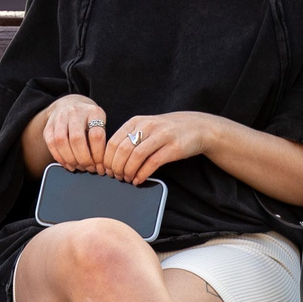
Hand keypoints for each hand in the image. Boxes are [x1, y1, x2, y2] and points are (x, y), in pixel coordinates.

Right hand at [40, 94, 111, 172]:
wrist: (69, 104)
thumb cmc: (88, 118)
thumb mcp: (100, 122)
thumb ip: (101, 140)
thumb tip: (101, 166)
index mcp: (93, 112)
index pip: (96, 135)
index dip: (98, 154)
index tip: (100, 165)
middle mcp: (75, 112)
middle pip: (77, 139)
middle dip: (83, 159)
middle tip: (89, 168)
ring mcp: (60, 118)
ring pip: (61, 141)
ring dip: (70, 159)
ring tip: (78, 167)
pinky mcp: (49, 126)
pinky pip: (51, 144)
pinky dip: (59, 157)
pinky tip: (67, 164)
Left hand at [101, 111, 223, 183]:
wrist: (197, 127)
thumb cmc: (167, 131)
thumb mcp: (146, 128)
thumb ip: (130, 138)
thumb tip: (110, 160)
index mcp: (136, 121)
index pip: (113, 142)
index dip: (107, 159)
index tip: (106, 170)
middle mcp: (147, 126)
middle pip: (123, 150)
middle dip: (116, 167)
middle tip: (116, 177)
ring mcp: (161, 136)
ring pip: (136, 156)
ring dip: (128, 171)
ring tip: (127, 179)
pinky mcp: (174, 147)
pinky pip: (153, 163)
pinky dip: (142, 174)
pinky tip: (139, 180)